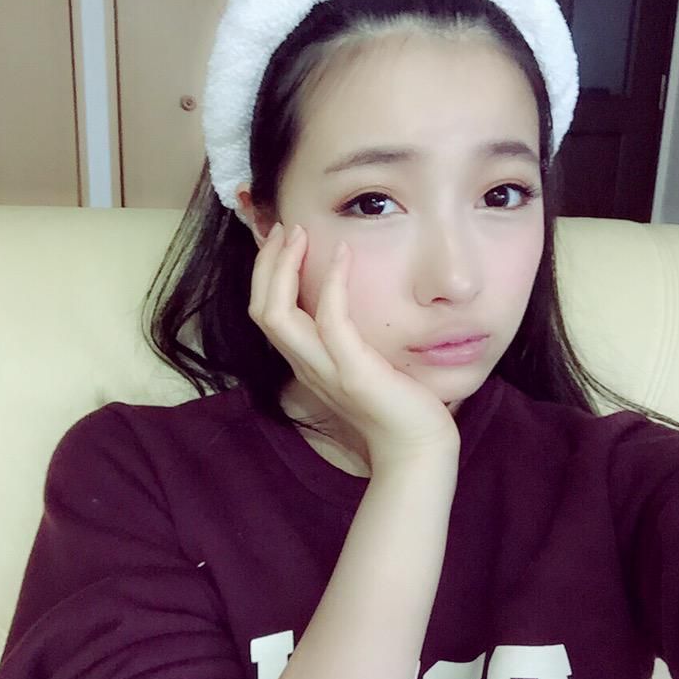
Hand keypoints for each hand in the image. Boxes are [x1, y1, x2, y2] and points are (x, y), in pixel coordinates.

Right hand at [248, 222, 459, 470]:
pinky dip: (331, 283)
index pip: (266, 314)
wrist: (417, 450)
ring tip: (299, 234)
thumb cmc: (398, 406)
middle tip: (284, 228)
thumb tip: (351, 303)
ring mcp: (325, 370)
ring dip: (284, 267)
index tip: (280, 241)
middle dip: (266, 264)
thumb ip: (348, 340)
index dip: (265, 275)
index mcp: (306, 364)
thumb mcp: (362, 365)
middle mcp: (306, 366)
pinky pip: (330, 320)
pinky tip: (345, 254)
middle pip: (261, 310)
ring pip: (277, 315)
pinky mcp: (353, 372)